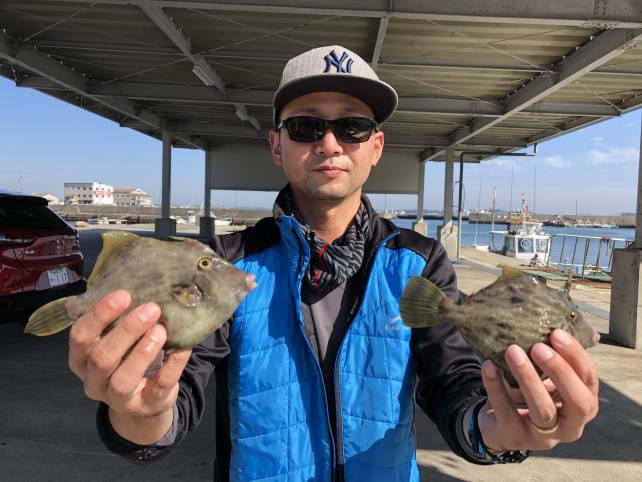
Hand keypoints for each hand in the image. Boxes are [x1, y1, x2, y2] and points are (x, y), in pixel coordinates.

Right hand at [68, 290, 191, 442]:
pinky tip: (183, 348)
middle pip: (101, 357)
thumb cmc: (127, 358)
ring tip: (161, 331)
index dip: (99, 315)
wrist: (143, 400)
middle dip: (127, 330)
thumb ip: (121, 320)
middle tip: (152, 308)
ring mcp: (117, 399)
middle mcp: (93, 381)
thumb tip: (146, 286)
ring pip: (123, 379)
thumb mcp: (117, 340)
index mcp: (81, 359)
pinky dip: (172, 366)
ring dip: (142, 352)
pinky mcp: (145, 406)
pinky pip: (158, 387)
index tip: (124, 294)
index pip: (80, 336)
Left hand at [477, 329, 598, 451]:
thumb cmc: (528, 393)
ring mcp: (544, 437)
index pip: (589, 380)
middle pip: (578, 402)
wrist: (497, 422)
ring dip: (528, 378)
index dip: (576, 356)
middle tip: (539, 347)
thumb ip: (553, 356)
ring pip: (542, 410)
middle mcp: (570, 425)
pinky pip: (506, 411)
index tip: (556, 333)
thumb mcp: (544, 377)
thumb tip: (562, 320)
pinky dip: (496, 387)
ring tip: (512, 351)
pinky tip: (489, 366)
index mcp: (583, 404)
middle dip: (561, 372)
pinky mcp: (515, 437)